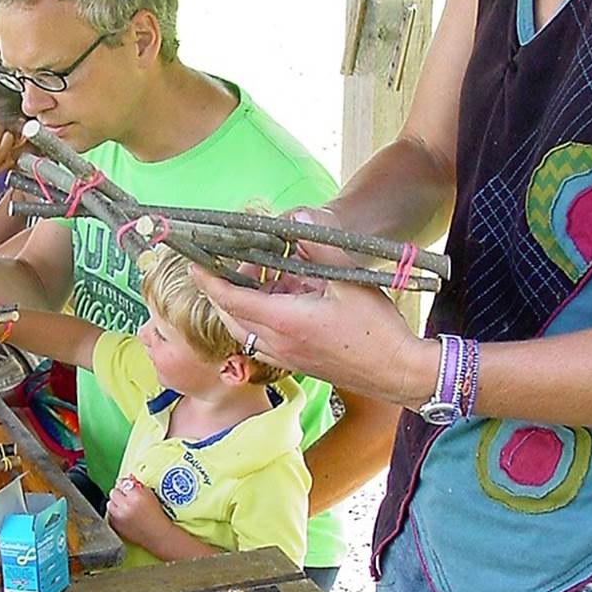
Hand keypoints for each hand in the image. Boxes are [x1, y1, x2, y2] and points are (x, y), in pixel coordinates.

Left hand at [106, 475, 173, 547]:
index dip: (125, 485)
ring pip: (109, 504)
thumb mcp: (151, 495)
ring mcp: (119, 517)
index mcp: (136, 496)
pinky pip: (109, 515)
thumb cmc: (157, 516)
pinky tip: (124, 516)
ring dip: (116, 504)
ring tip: (125, 508)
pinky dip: (114, 514)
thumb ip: (138, 485)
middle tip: (127, 498)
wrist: (157, 535)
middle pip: (113, 492)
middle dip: (120, 494)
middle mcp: (126, 506)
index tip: (127, 486)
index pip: (122, 483)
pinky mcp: (116, 526)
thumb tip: (129, 478)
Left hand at [191, 243, 434, 406]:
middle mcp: (278, 344)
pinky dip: (254, 322)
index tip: (194, 265)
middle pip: (230, 317)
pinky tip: (274, 305)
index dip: (209, 282)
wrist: (397, 373)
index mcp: (286, 322)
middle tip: (229, 265)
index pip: (232, 300)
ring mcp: (285, 357)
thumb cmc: (378, 330)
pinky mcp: (295, 364)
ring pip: (243, 332)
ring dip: (238, 308)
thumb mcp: (352, 281)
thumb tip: (298, 218)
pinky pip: (260, 342)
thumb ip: (321, 248)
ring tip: (254, 281)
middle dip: (221, 291)